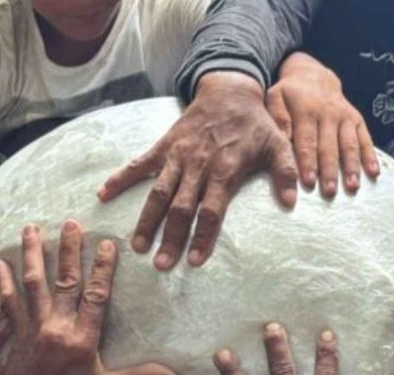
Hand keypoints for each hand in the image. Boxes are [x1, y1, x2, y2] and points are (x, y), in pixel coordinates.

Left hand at [0, 220, 177, 374]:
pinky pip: (8, 302)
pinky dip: (3, 282)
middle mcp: (55, 329)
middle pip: (64, 282)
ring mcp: (32, 329)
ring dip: (32, 254)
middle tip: (71, 223)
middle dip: (69, 250)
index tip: (107, 244)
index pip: (95, 297)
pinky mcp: (15, 333)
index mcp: (81, 341)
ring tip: (31, 228)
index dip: (102, 269)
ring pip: (33, 284)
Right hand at [98, 72, 296, 269]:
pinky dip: (120, 178)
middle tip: (161, 265)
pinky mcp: (163, 146)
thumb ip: (285, 173)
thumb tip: (291, 201)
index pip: (212, 210)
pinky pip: (139, 164)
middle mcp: (198, 165)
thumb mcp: (277, 144)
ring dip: (146, 220)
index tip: (195, 261)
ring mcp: (177, 156)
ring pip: (158, 192)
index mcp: (224, 169)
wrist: (229, 90)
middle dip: (170, 238)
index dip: (203, 236)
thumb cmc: (254, 124)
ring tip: (136, 246)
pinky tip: (103, 194)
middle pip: (181, 208)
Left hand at [267, 52, 379, 197]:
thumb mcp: (276, 97)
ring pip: (349, 144)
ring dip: (351, 167)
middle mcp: (329, 114)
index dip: (308, 162)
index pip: (307, 141)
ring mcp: (345, 117)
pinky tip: (374, 173)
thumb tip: (281, 139)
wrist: (313, 76)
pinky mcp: (357, 120)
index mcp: (306, 110)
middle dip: (329, 170)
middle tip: (329, 191)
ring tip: (352, 187)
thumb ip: (278, 117)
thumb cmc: (290, 94)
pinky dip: (370, 156)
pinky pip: (365, 139)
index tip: (308, 181)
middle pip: (329, 146)